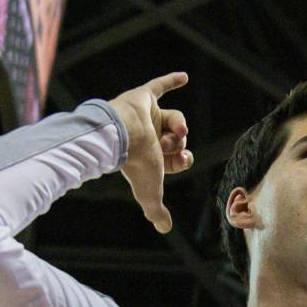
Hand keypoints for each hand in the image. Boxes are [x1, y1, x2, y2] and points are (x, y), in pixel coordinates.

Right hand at [106, 72, 193, 233]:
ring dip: (179, 125)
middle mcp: (149, 135)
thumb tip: (164, 229)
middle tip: (172, 145)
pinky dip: (172, 81)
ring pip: (174, 119)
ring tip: (178, 130)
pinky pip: (159, 86)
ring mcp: (146, 116)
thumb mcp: (150, 191)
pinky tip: (185, 77)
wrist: (121, 135)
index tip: (184, 161)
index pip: (175, 157)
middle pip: (177, 139)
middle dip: (180, 144)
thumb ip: (155, 210)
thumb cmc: (135, 164)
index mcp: (150, 155)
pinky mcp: (144, 97)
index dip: (183, 160)